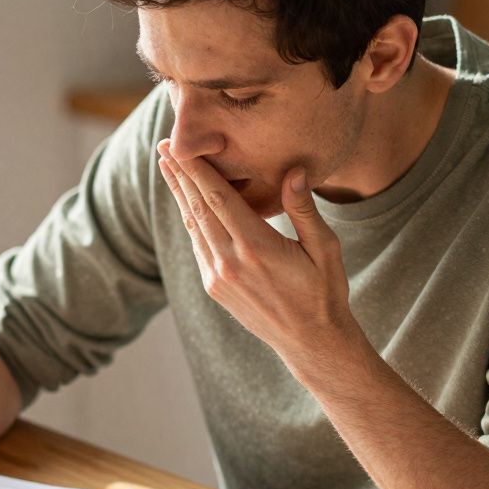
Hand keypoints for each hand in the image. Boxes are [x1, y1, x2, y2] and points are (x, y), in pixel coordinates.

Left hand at [155, 140, 358, 362]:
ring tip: (169, 168)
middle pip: (197, 208)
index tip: (178, 146)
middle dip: (179, 175)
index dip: (196, 170)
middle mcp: (230, 262)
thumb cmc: (324, 291)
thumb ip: (304, 209)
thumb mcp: (324, 248)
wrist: (311, 342)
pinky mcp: (214, 288)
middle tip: (163, 147)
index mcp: (256, 247)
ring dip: (180, 195)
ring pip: (193, 226)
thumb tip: (294, 171)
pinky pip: (198, 246)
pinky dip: (191, 220)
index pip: (217, 198)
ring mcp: (218, 277)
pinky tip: (188, 203)